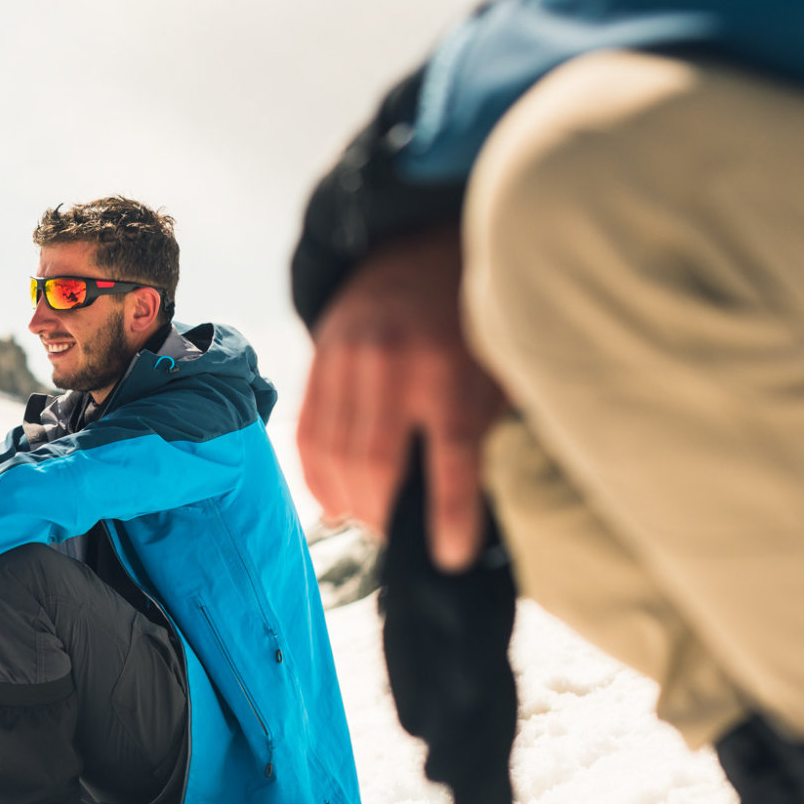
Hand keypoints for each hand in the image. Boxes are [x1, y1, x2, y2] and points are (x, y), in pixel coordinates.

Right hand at [297, 224, 507, 569]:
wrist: (419, 245)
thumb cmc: (472, 320)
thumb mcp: (498, 366)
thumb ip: (488, 426)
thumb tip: (487, 506)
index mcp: (452, 366)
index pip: (451, 456)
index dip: (449, 515)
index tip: (447, 558)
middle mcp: (393, 362)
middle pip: (375, 465)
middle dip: (384, 516)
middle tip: (399, 541)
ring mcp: (347, 358)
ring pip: (333, 455)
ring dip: (349, 503)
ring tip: (369, 524)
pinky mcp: (318, 359)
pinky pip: (305, 433)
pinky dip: (316, 477)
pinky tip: (335, 502)